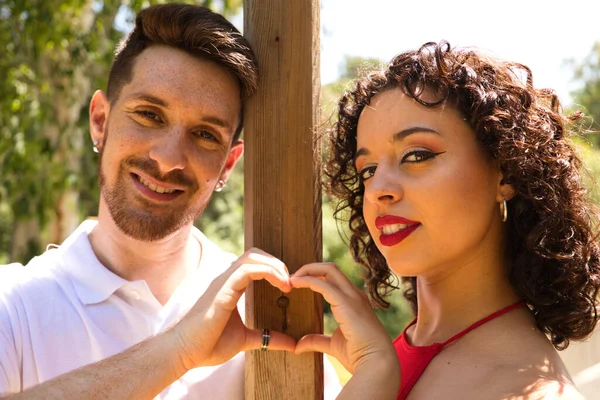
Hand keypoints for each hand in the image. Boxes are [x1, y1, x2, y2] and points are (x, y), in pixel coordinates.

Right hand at [171, 248, 295, 369]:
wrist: (184, 352)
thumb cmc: (208, 345)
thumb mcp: (245, 340)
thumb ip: (267, 338)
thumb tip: (291, 344)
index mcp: (231, 287)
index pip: (254, 264)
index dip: (274, 269)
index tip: (288, 287)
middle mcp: (227, 280)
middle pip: (254, 254)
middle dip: (276, 263)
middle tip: (290, 282)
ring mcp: (223, 282)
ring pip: (252, 257)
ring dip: (274, 265)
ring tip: (287, 282)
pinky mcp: (222, 288)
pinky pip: (247, 269)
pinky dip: (268, 272)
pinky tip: (280, 285)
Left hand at [291, 262, 396, 374]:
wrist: (376, 362)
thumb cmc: (360, 354)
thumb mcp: (333, 345)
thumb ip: (316, 341)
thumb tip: (298, 346)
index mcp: (353, 301)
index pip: (333, 279)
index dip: (315, 277)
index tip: (297, 283)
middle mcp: (354, 294)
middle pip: (331, 268)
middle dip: (310, 268)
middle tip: (292, 277)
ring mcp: (352, 296)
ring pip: (329, 269)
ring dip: (308, 270)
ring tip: (291, 279)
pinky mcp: (345, 302)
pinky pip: (324, 284)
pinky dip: (308, 280)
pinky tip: (296, 283)